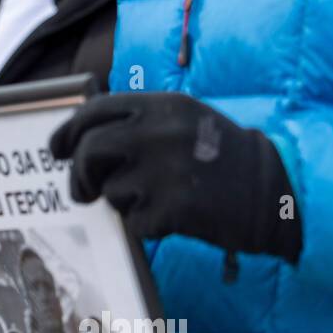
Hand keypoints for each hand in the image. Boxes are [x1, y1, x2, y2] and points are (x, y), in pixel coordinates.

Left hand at [48, 92, 300, 260]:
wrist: (276, 192)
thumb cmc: (223, 157)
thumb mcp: (184, 121)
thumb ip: (138, 122)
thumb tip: (81, 140)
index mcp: (163, 105)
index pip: (95, 111)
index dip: (67, 132)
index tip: (55, 150)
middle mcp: (160, 132)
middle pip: (89, 151)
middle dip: (79, 174)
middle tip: (83, 191)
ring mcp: (167, 170)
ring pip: (110, 191)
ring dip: (122, 202)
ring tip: (156, 198)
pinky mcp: (175, 208)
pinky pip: (134, 223)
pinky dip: (145, 226)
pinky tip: (172, 218)